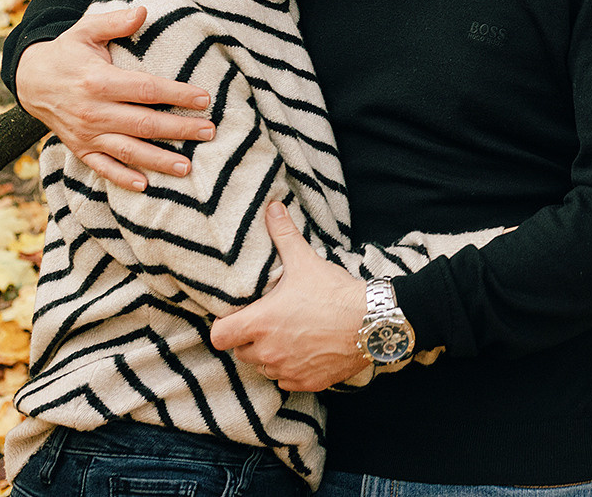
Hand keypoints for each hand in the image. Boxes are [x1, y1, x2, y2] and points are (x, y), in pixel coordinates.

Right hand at [14, 5, 210, 190]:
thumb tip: (144, 10)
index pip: (146, 90)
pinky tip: (145, 185)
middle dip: (179, 129)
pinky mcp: (79, 148)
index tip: (205, 99)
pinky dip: (122, 178)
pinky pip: (102, 167)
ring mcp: (86, 133)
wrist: (31, 80)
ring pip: (128, 150)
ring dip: (158, 160)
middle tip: (209, 131)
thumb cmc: (67, 52)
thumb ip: (115, 22)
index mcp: (99, 81)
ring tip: (187, 167)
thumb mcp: (86, 30)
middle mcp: (93, 111)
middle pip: (144, 123)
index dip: (177, 94)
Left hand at [211, 201, 373, 391]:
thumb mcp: (305, 261)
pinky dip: (292, 370)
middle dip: (250, 340)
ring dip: (270, 355)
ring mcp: (288, 370)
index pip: (219, 336)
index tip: (238, 317)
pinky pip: (287, 382)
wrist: (372, 321)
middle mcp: (269, 351)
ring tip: (288, 336)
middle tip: (268, 323)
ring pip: (264, 368)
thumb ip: (284, 235)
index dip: (225, 326)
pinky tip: (306, 352)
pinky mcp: (307, 383)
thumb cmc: (334, 292)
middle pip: (241, 353)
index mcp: (260, 323)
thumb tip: (271, 207)